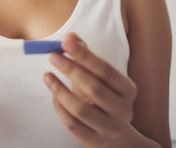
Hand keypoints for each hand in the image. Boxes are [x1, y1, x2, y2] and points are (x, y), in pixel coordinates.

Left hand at [44, 32, 137, 147]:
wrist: (114, 134)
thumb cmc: (103, 99)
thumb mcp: (99, 78)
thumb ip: (86, 57)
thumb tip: (71, 37)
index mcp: (128, 90)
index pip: (106, 70)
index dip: (85, 56)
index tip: (66, 43)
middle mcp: (123, 110)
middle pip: (94, 88)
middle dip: (71, 69)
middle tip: (53, 56)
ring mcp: (109, 129)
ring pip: (81, 109)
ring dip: (60, 90)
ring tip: (47, 75)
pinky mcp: (95, 142)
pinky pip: (72, 125)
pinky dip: (60, 109)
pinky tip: (54, 96)